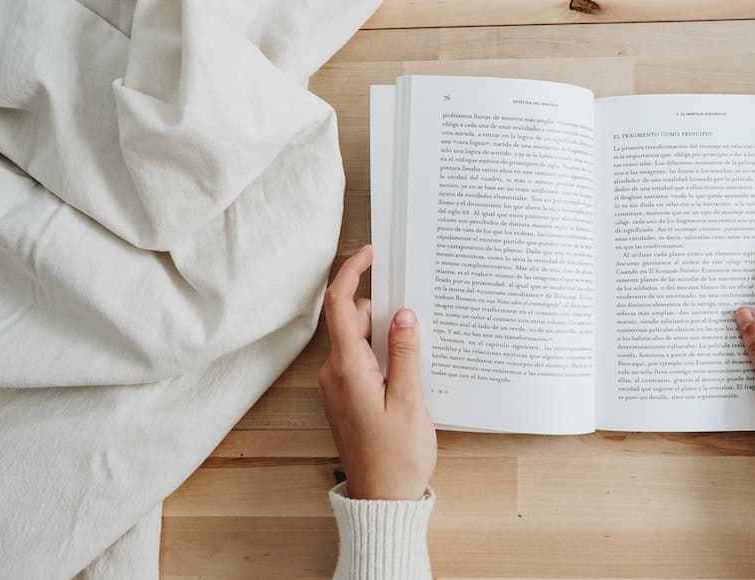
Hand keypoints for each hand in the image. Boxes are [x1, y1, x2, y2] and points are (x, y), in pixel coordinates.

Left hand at [318, 245, 436, 500]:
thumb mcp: (410, 401)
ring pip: (358, 340)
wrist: (382, 500)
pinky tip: (409, 366)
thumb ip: (406, 353)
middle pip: (352, 319)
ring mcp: (338, 386)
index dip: (352, 272)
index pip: (341, 305)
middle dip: (383, 308)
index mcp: (347, 368)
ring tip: (420, 345)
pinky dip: (382, 353)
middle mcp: (334, 373)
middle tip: (418, 309)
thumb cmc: (397, 457)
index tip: (371, 253)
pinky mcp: (346, 397)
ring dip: (385, 334)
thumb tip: (404, 314)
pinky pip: (361, 361)